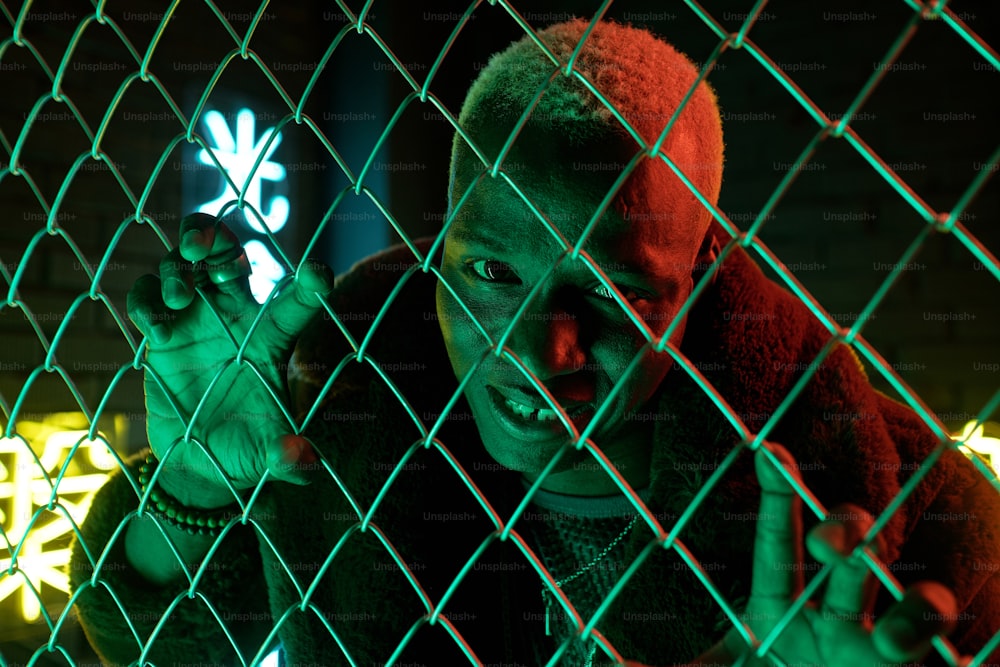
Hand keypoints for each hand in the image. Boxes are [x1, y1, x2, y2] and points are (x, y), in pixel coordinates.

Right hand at [127, 213, 332, 507]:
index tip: (320, 273)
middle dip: (214, 237)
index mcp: (271, 338)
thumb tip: (306, 460)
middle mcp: (233, 318)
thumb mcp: (269, 456)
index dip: (309, 283)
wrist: (199, 463)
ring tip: (181, 296)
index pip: (296, 303)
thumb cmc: (245, 450)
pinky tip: (155, 326)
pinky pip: (147, 299)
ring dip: (178, 267)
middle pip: (226, 256)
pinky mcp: (159, 335)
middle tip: (204, 243)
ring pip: (183, 266)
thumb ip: (288, 457)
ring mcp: (194, 320)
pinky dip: (146, 301)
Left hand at [717, 442, 962, 666]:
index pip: (777, 545)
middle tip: (828, 542)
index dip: (779, 498)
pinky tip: (955, 662)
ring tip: (901, 630)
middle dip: (847, 535)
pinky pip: (952, 663)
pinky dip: (962, 658)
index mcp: (780, 607)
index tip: (770, 453)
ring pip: (914, 609)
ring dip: (916, 608)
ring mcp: (880, 652)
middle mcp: (835, 619)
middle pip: (851, 559)